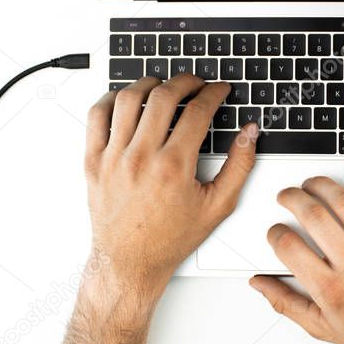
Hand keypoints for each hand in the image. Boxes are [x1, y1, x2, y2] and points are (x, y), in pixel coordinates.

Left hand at [85, 74, 257, 309]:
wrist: (130, 262)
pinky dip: (112, 99)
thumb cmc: (170, 239)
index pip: (197, 111)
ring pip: (129, 99)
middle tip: (195, 83)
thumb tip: (249, 134)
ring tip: (162, 86)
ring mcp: (114, 157)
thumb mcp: (217, 206)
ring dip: (149, 84)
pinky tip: (126, 99)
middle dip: (186, 81)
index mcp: (174, 167)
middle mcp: (141, 157)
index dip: (213, 93)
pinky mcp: (93, 161)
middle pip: (164, 96)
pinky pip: (97, 116)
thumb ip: (239, 166)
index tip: (218, 89)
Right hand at [249, 171, 343, 343]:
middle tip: (287, 197)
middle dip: (291, 198)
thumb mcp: (324, 329)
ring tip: (312, 184)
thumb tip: (260, 284)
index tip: (277, 231)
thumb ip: (287, 304)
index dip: (275, 233)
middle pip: (313, 216)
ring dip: (322, 185)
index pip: (289, 247)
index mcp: (332, 291)